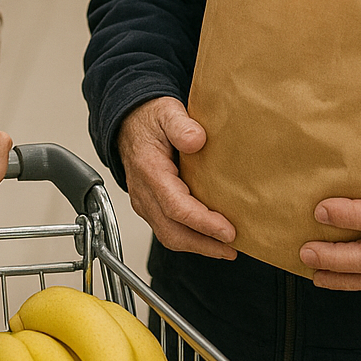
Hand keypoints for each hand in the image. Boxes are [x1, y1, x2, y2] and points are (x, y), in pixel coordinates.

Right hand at [116, 97, 235, 259]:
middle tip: (232, 249)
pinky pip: (167, 230)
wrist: (129, 123)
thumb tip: (197, 140)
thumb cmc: (150, 119)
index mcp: (149, 170)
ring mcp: (144, 202)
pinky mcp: (150, 207)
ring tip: (226, 249)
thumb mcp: (166, 112)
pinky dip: (190, 239)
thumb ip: (181, 125)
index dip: (203, 222)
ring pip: (169, 235)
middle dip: (203, 244)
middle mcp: (144, 192)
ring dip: (198, 246)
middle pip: (172, 230)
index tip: (228, 231)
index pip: (176, 206)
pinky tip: (209, 238)